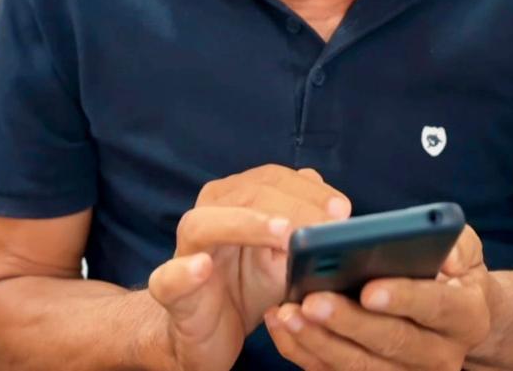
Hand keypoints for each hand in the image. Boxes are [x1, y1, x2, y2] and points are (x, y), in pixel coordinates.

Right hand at [148, 165, 351, 370]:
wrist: (208, 333)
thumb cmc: (248, 286)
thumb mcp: (286, 257)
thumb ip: (306, 229)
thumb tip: (336, 208)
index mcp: (236, 200)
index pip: (272, 179)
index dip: (308, 190)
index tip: (342, 210)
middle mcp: (208, 214)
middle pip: (246, 193)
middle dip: (292, 205)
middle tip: (327, 225)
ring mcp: (185, 251)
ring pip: (206, 223)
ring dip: (248, 225)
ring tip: (284, 235)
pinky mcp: (169, 288)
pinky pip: (170, 277)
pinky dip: (184, 271)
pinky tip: (202, 268)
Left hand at [264, 225, 493, 370]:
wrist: (449, 319)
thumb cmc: (450, 273)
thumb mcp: (465, 252)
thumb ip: (457, 245)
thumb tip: (442, 254)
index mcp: (467, 316)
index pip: (437, 307)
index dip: (404, 297)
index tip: (369, 288)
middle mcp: (442, 354)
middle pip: (393, 342)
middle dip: (349, 322)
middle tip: (313, 300)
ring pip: (360, 367)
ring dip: (319, 341)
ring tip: (288, 312)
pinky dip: (304, 351)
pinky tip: (282, 324)